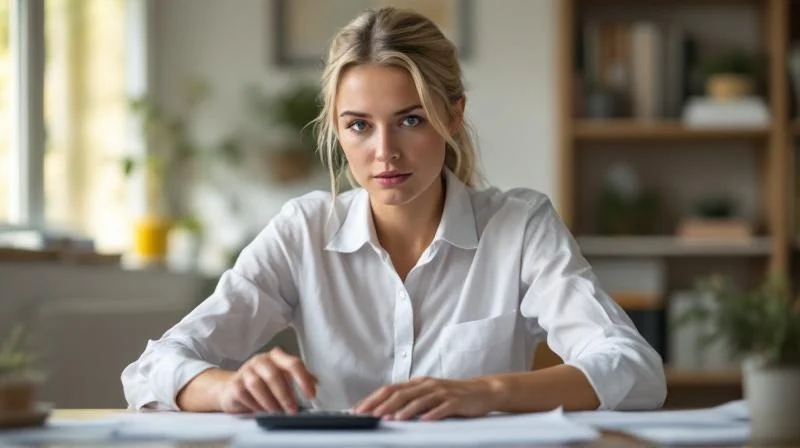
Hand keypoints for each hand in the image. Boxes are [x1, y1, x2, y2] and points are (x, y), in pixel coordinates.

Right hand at [218, 347, 316, 413]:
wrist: (235, 387)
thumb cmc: (264, 382)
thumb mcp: (284, 377)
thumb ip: (300, 378)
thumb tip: (316, 382)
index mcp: (277, 356)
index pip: (293, 363)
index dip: (303, 379)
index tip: (311, 394)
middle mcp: (261, 360)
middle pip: (274, 374)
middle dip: (285, 395)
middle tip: (292, 410)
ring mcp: (246, 371)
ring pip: (257, 384)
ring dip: (269, 402)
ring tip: (277, 412)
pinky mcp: (235, 384)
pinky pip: (244, 394)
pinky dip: (255, 405)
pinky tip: (262, 410)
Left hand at [353, 376, 499, 420]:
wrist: (482, 391)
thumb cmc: (453, 395)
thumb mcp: (428, 394)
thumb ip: (410, 400)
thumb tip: (386, 411)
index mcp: (418, 383)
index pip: (390, 389)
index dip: (373, 398)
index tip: (359, 409)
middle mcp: (427, 385)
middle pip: (401, 393)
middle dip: (383, 404)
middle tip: (370, 415)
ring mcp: (441, 392)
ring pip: (419, 400)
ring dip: (404, 409)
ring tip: (392, 418)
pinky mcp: (455, 401)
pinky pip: (442, 407)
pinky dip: (432, 413)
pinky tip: (424, 420)